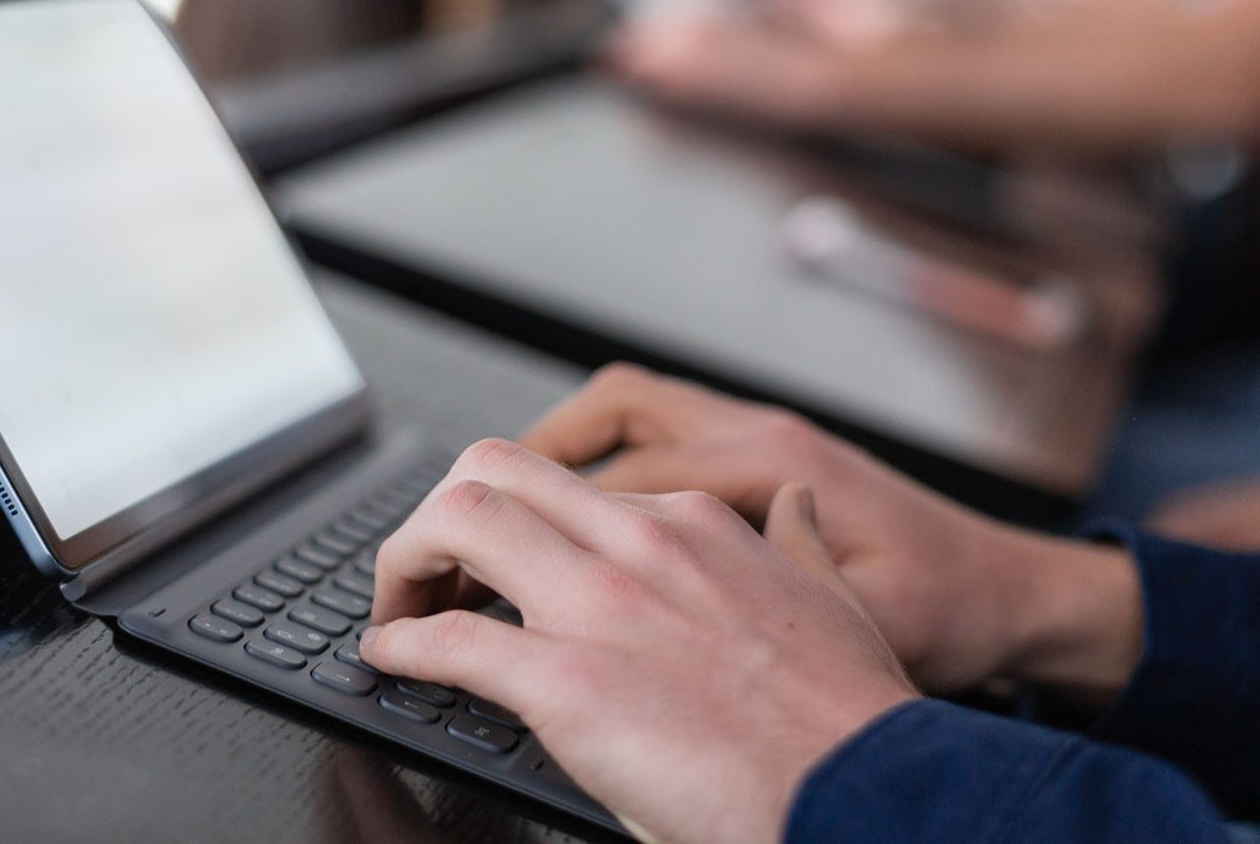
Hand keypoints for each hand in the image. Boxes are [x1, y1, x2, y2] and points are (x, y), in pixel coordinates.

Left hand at [362, 437, 916, 843]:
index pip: (568, 482)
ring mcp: (599, 607)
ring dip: (406, 561)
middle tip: (428, 572)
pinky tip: (392, 659)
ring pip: (455, 520)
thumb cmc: (851, 717)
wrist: (867, 787)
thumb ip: (798, 544)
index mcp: (693, 526)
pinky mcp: (568, 682)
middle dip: (439, 515)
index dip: (514, 516)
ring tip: (399, 606)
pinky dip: (401, 644)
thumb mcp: (834, 598)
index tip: (496, 557)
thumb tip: (793, 509)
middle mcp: (637, 544)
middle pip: (491, 471)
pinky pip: (447, 640)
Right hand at [521, 364, 1144, 699]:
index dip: (543, 519)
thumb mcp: (869, 622)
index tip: (482, 564)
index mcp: (775, 465)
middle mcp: (761, 434)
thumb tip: (673, 619)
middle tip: (470, 512)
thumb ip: (776, 605)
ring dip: (567, 447)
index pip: (624, 474)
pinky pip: (665, 437)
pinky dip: (612, 463)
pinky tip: (588, 516)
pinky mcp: (768, 464)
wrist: (1016, 594)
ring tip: (510, 504)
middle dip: (531, 455)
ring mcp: (763, 440)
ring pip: (636, 411)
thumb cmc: (956, 609)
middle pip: (617, 409)